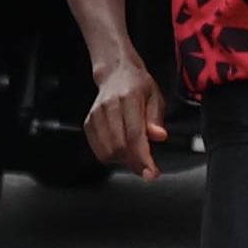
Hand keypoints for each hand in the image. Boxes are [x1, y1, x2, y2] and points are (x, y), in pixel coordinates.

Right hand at [84, 58, 168, 178]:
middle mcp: (109, 107)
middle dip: (135, 164)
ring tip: (137, 159)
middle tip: (147, 170)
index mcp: (128, 99)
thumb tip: (159, 136)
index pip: (135, 135)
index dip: (143, 158)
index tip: (152, 172)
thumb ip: (156, 119)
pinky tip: (123, 153)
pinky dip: (111, 157)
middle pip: (119, 147)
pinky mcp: (88, 123)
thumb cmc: (138, 86)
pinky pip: (98, 149)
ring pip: (106, 151)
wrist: (116, 74)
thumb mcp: (156, 98)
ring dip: (123, 162)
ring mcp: (95, 116)